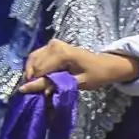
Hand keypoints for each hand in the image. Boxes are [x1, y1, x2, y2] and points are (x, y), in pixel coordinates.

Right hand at [19, 40, 138, 94]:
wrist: (108, 64)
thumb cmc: (97, 75)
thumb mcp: (77, 83)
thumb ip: (54, 85)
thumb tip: (33, 90)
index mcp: (62, 54)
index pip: (41, 69)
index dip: (34, 82)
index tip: (30, 94)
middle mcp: (54, 45)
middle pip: (34, 63)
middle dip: (33, 78)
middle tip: (36, 91)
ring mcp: (53, 44)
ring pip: (33, 58)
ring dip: (32, 72)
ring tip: (37, 84)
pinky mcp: (52, 45)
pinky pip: (37, 55)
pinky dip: (36, 66)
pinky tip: (40, 76)